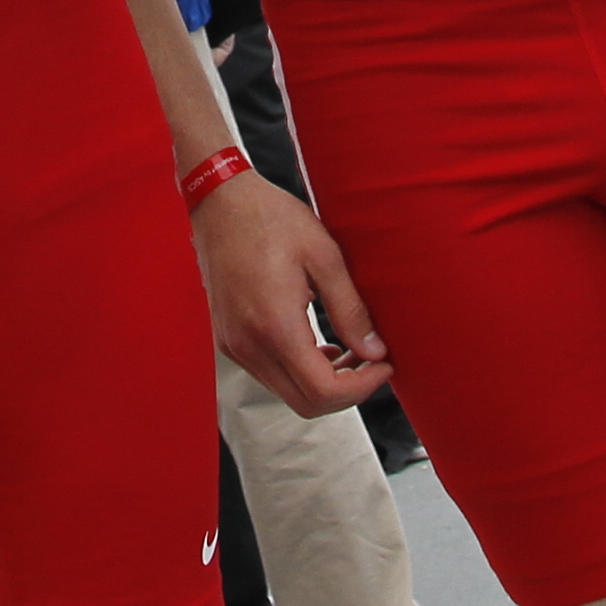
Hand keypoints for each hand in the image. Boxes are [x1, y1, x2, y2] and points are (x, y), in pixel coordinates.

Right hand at [193, 171, 393, 416]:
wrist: (220, 201)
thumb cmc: (271, 218)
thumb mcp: (324, 256)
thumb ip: (350, 309)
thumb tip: (375, 351)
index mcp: (275, 325)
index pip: (324, 391)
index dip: (363, 387)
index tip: (385, 364)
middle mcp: (249, 345)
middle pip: (306, 404)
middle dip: (348, 392)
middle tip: (373, 361)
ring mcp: (234, 345)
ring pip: (288, 393)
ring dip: (324, 383)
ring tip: (352, 350)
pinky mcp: (229, 339)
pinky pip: (270, 375)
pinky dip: (300, 372)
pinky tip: (320, 345)